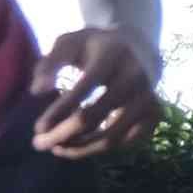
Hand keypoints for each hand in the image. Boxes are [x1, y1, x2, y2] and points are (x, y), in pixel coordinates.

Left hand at [30, 23, 159, 163]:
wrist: (137, 48)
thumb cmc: (94, 47)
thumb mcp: (69, 43)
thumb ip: (50, 63)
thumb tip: (37, 91)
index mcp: (112, 55)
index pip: (82, 90)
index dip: (58, 112)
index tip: (37, 127)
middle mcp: (134, 77)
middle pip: (93, 118)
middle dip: (62, 135)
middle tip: (39, 144)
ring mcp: (148, 98)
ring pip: (110, 138)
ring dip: (79, 149)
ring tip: (57, 148)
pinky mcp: (154, 115)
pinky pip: (125, 144)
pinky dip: (100, 149)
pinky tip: (79, 146)